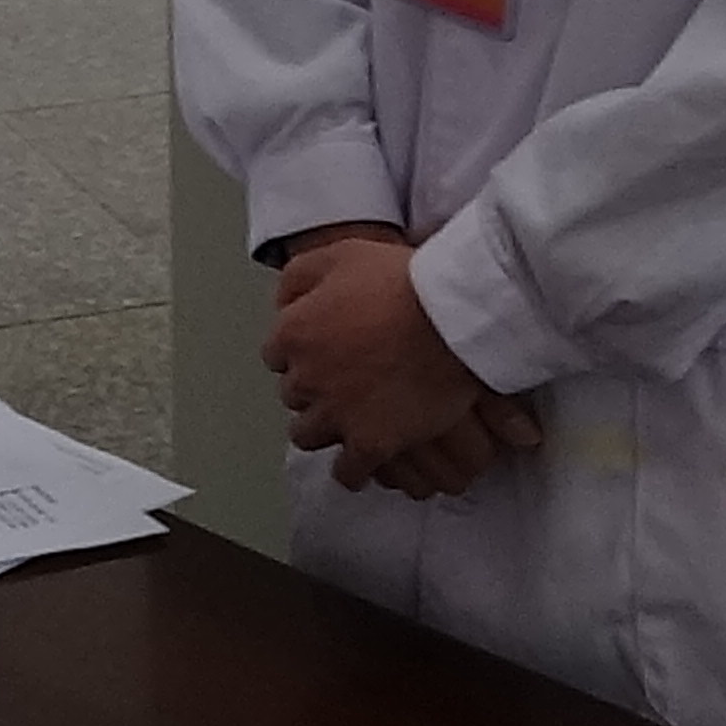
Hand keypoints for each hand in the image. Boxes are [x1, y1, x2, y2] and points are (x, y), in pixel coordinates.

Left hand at [261, 229, 542, 494]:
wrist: (449, 316)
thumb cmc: (401, 280)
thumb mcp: (339, 255)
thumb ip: (300, 276)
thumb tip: (283, 301)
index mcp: (294, 333)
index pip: (276, 353)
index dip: (300, 351)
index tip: (318, 352)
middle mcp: (306, 378)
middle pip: (293, 394)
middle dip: (312, 388)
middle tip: (337, 383)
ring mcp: (337, 414)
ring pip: (309, 435)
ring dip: (323, 429)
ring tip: (342, 424)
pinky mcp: (371, 443)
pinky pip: (348, 470)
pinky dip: (351, 470)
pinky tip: (359, 465)